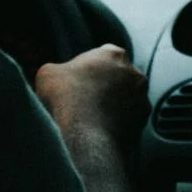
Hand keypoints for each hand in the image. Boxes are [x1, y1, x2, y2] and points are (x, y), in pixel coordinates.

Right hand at [33, 44, 149, 149]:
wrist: (87, 136)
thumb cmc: (67, 98)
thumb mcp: (47, 74)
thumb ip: (57, 69)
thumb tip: (58, 77)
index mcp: (114, 54)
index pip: (101, 55)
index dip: (85, 68)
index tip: (73, 81)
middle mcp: (135, 73)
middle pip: (116, 77)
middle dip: (102, 86)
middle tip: (82, 100)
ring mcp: (143, 98)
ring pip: (125, 99)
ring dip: (112, 105)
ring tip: (90, 119)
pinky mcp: (143, 123)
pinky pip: (128, 120)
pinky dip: (117, 124)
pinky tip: (100, 131)